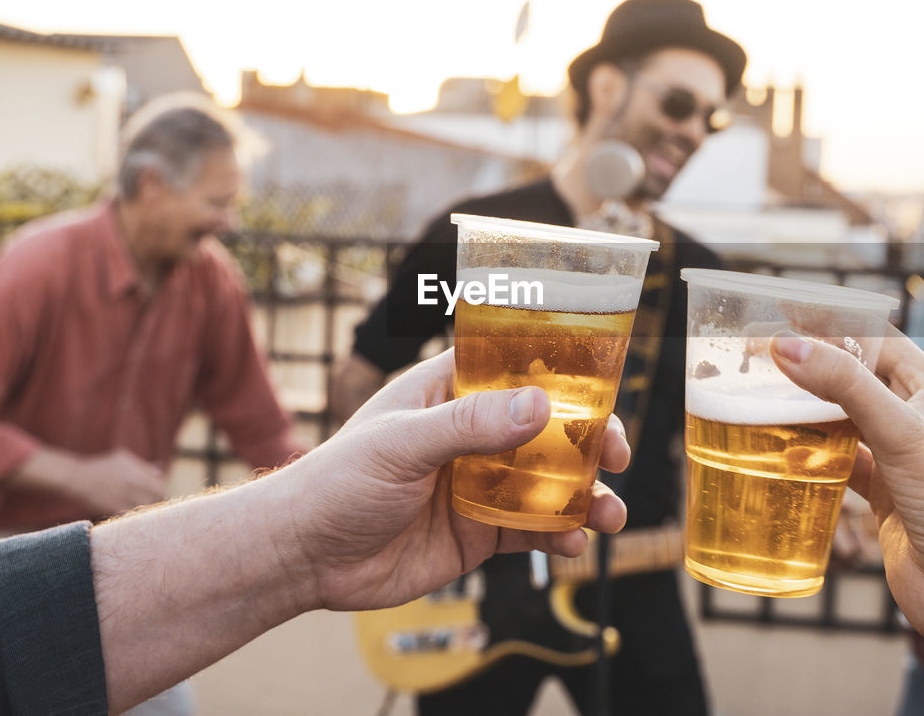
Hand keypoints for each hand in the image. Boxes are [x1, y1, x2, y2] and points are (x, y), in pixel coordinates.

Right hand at [73, 449, 166, 518]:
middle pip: (156, 498)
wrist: (76, 478)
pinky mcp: (114, 509)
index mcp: (136, 472)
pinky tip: (130, 512)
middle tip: (152, 501)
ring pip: (146, 508)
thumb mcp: (123, 459)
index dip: (161, 490)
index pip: (161, 486)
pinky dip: (134, 515)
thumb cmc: (101, 466)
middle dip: (156, 499)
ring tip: (142, 507)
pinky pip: (131, 515)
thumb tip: (160, 472)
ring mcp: (124, 497)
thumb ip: (143, 466)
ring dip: (147, 508)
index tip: (158, 492)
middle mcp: (132, 484)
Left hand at [278, 349, 630, 611]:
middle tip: (618, 455)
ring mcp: (480, 483)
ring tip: (610, 515)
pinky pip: (533, 530)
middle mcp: (472, 434)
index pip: (515, 366)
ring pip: (550, 483)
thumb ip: (469, 425)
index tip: (605, 385)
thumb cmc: (338, 481)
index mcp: (449, 392)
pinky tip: (572, 543)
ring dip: (586, 495)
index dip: (564, 372)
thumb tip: (541, 406)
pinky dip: (560, 535)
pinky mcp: (481, 532)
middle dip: (590, 441)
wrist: (306, 558)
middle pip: (547, 427)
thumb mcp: (402, 444)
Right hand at [768, 327, 923, 640]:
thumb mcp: (901, 434)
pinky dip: (812, 455)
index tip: (786, 320)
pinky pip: (840, 461)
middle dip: (814, 369)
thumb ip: (845, 386)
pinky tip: (785, 453)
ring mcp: (899, 458)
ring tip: (765, 400)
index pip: (879, 340)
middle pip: (857, 378)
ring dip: (808, 412)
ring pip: (844, 420)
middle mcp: (919, 420)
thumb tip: (788, 347)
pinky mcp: (883, 494)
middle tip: (764, 362)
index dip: (834, 327)